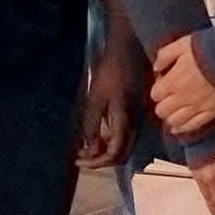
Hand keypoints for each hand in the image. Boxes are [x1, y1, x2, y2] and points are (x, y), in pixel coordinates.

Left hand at [75, 39, 138, 170]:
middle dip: (100, 161)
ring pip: (124, 146)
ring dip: (105, 151)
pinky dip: (110, 141)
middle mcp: (134, 124)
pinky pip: (124, 135)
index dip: (96, 163)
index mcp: (125, 122)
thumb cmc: (110, 73)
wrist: (127, 52)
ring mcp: (136, 118)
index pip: (114, 155)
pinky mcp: (134, 112)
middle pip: (121, 155)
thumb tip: (89, 148)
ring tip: (86, 148)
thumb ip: (93, 126)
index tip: (78, 160)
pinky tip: (98, 134)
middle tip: (81, 158)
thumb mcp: (95, 100)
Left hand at [151, 33, 214, 137]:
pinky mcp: (211, 111)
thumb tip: (156, 68)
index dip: (159, 90)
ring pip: (175, 121)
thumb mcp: (181, 45)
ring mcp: (197, 107)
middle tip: (170, 99)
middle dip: (163, 105)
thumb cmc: (206, 48)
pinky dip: (184, 128)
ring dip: (171, 117)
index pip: (156, 94)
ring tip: (175, 113)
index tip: (165, 84)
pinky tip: (179, 128)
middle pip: (162, 111)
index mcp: (172, 82)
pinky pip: (194, 125)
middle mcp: (181, 98)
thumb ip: (164, 56)